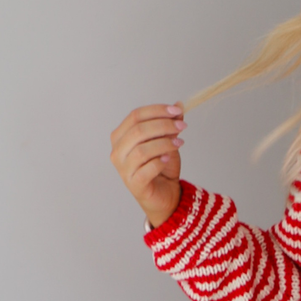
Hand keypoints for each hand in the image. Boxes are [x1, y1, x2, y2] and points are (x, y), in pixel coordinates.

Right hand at [110, 104, 184, 228]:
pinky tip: (168, 158)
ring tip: (179, 142)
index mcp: (121, 136)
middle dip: (163, 125)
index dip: (157, 110)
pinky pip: (147, 168)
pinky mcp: (134, 184)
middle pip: (138, 130)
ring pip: (142, 149)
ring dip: (164, 143)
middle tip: (182, 125)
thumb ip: (170, 124)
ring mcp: (123, 169)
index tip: (177, 110)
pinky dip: (160, 161)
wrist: (165, 196)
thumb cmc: (162, 167)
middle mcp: (117, 151)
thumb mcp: (167, 141)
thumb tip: (179, 105)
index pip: (135, 116)